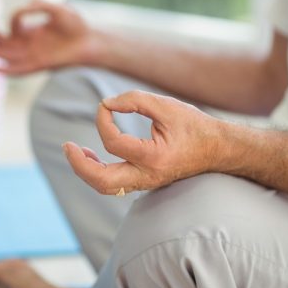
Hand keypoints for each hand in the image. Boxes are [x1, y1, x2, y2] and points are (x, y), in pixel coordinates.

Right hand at [0, 0, 102, 74]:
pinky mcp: (40, 65)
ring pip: (10, 57)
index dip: (14, 19)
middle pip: (7, 45)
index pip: (15, 27)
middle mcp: (32, 45)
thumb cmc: (77, 25)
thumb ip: (41, 6)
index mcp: (35, 32)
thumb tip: (25, 5)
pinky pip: (20, 70)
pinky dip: (8, 71)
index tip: (22, 12)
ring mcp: (35, 55)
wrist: (90, 41)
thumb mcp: (57, 10)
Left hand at [63, 91, 224, 194]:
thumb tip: (106, 105)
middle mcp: (148, 176)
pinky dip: (98, 172)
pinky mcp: (144, 182)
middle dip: (79, 164)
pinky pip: (114, 184)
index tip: (105, 105)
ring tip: (76, 151)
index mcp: (154, 157)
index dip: (102, 119)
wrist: (219, 150)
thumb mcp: (166, 106)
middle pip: (102, 181)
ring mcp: (146, 183)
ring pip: (105, 187)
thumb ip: (134, 100)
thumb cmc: (194, 126)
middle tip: (67, 146)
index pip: (113, 142)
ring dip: (86, 170)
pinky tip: (92, 156)